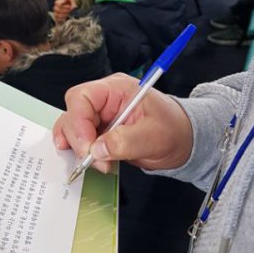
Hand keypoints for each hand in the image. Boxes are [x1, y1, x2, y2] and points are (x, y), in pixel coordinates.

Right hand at [53, 0, 77, 22]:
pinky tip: (65, 18)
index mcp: (57, 2)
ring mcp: (55, 12)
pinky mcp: (57, 17)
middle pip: (57, 10)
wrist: (71, 7)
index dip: (64, 6)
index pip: (57, 4)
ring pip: (56, 15)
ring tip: (68, 14)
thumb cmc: (70, 3)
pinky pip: (57, 19)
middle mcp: (55, 7)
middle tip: (69, 10)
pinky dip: (61, 19)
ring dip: (63, 15)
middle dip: (64, 11)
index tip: (69, 7)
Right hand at [53, 73, 193, 173]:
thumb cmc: (173, 130)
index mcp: (116, 89)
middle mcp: (103, 100)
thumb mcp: (154, 136)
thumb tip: (96, 149)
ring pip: (71, 128)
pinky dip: (80, 153)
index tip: (87, 147)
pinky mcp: (98, 133)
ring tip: (98, 163)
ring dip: (79, 148)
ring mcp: (99, 117)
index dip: (78, 121)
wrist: (182, 141)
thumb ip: (125, 141)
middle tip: (94, 160)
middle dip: (79, 139)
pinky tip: (90, 162)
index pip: (82, 97)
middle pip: (72, 113)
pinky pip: (78, 140)